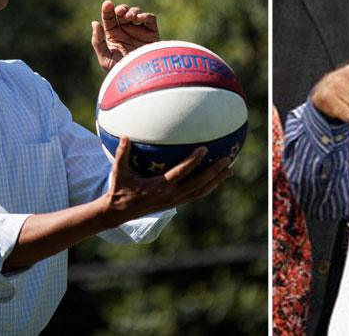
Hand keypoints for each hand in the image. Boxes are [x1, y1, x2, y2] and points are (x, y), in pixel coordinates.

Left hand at [92, 0, 159, 70]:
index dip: (107, 9)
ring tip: (130, 17)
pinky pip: (150, 19)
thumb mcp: (105, 59)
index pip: (109, 18)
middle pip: (122, 12)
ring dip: (132, 11)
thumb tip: (94, 23)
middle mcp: (126, 31)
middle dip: (121, 9)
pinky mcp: (152, 33)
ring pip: (136, 13)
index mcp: (113, 35)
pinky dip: (145, 15)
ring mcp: (139, 31)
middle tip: (120, 12)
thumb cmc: (122, 71)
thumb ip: (98, 41)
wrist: (141, 80)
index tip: (107, 4)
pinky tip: (138, 19)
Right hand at [101, 137, 231, 223]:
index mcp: (159, 187)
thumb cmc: (119, 189)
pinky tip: (216, 177)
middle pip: (198, 183)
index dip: (193, 161)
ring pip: (200, 191)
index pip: (181, 172)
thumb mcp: (118, 172)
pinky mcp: (175, 203)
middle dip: (214, 172)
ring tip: (229, 170)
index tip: (204, 149)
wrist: (119, 212)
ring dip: (216, 181)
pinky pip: (196, 194)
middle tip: (227, 160)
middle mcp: (170, 195)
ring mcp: (174, 201)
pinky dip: (208, 185)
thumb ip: (122, 154)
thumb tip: (124, 136)